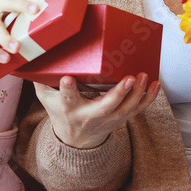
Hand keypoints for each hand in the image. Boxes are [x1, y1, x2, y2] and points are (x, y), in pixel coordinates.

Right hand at [34, 73, 159, 149]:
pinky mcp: (121, 118)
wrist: (75, 139)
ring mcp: (108, 119)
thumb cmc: (60, 111)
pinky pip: (138, 110)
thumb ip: (41, 77)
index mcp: (69, 108)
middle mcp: (90, 115)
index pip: (67, 99)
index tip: (67, 78)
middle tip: (128, 78)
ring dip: (137, 93)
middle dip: (118, 94)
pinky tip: (156, 85)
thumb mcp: (45, 98)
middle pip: (105, 107)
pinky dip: (148, 98)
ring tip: (144, 76)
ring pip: (126, 109)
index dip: (67, 89)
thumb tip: (35, 51)